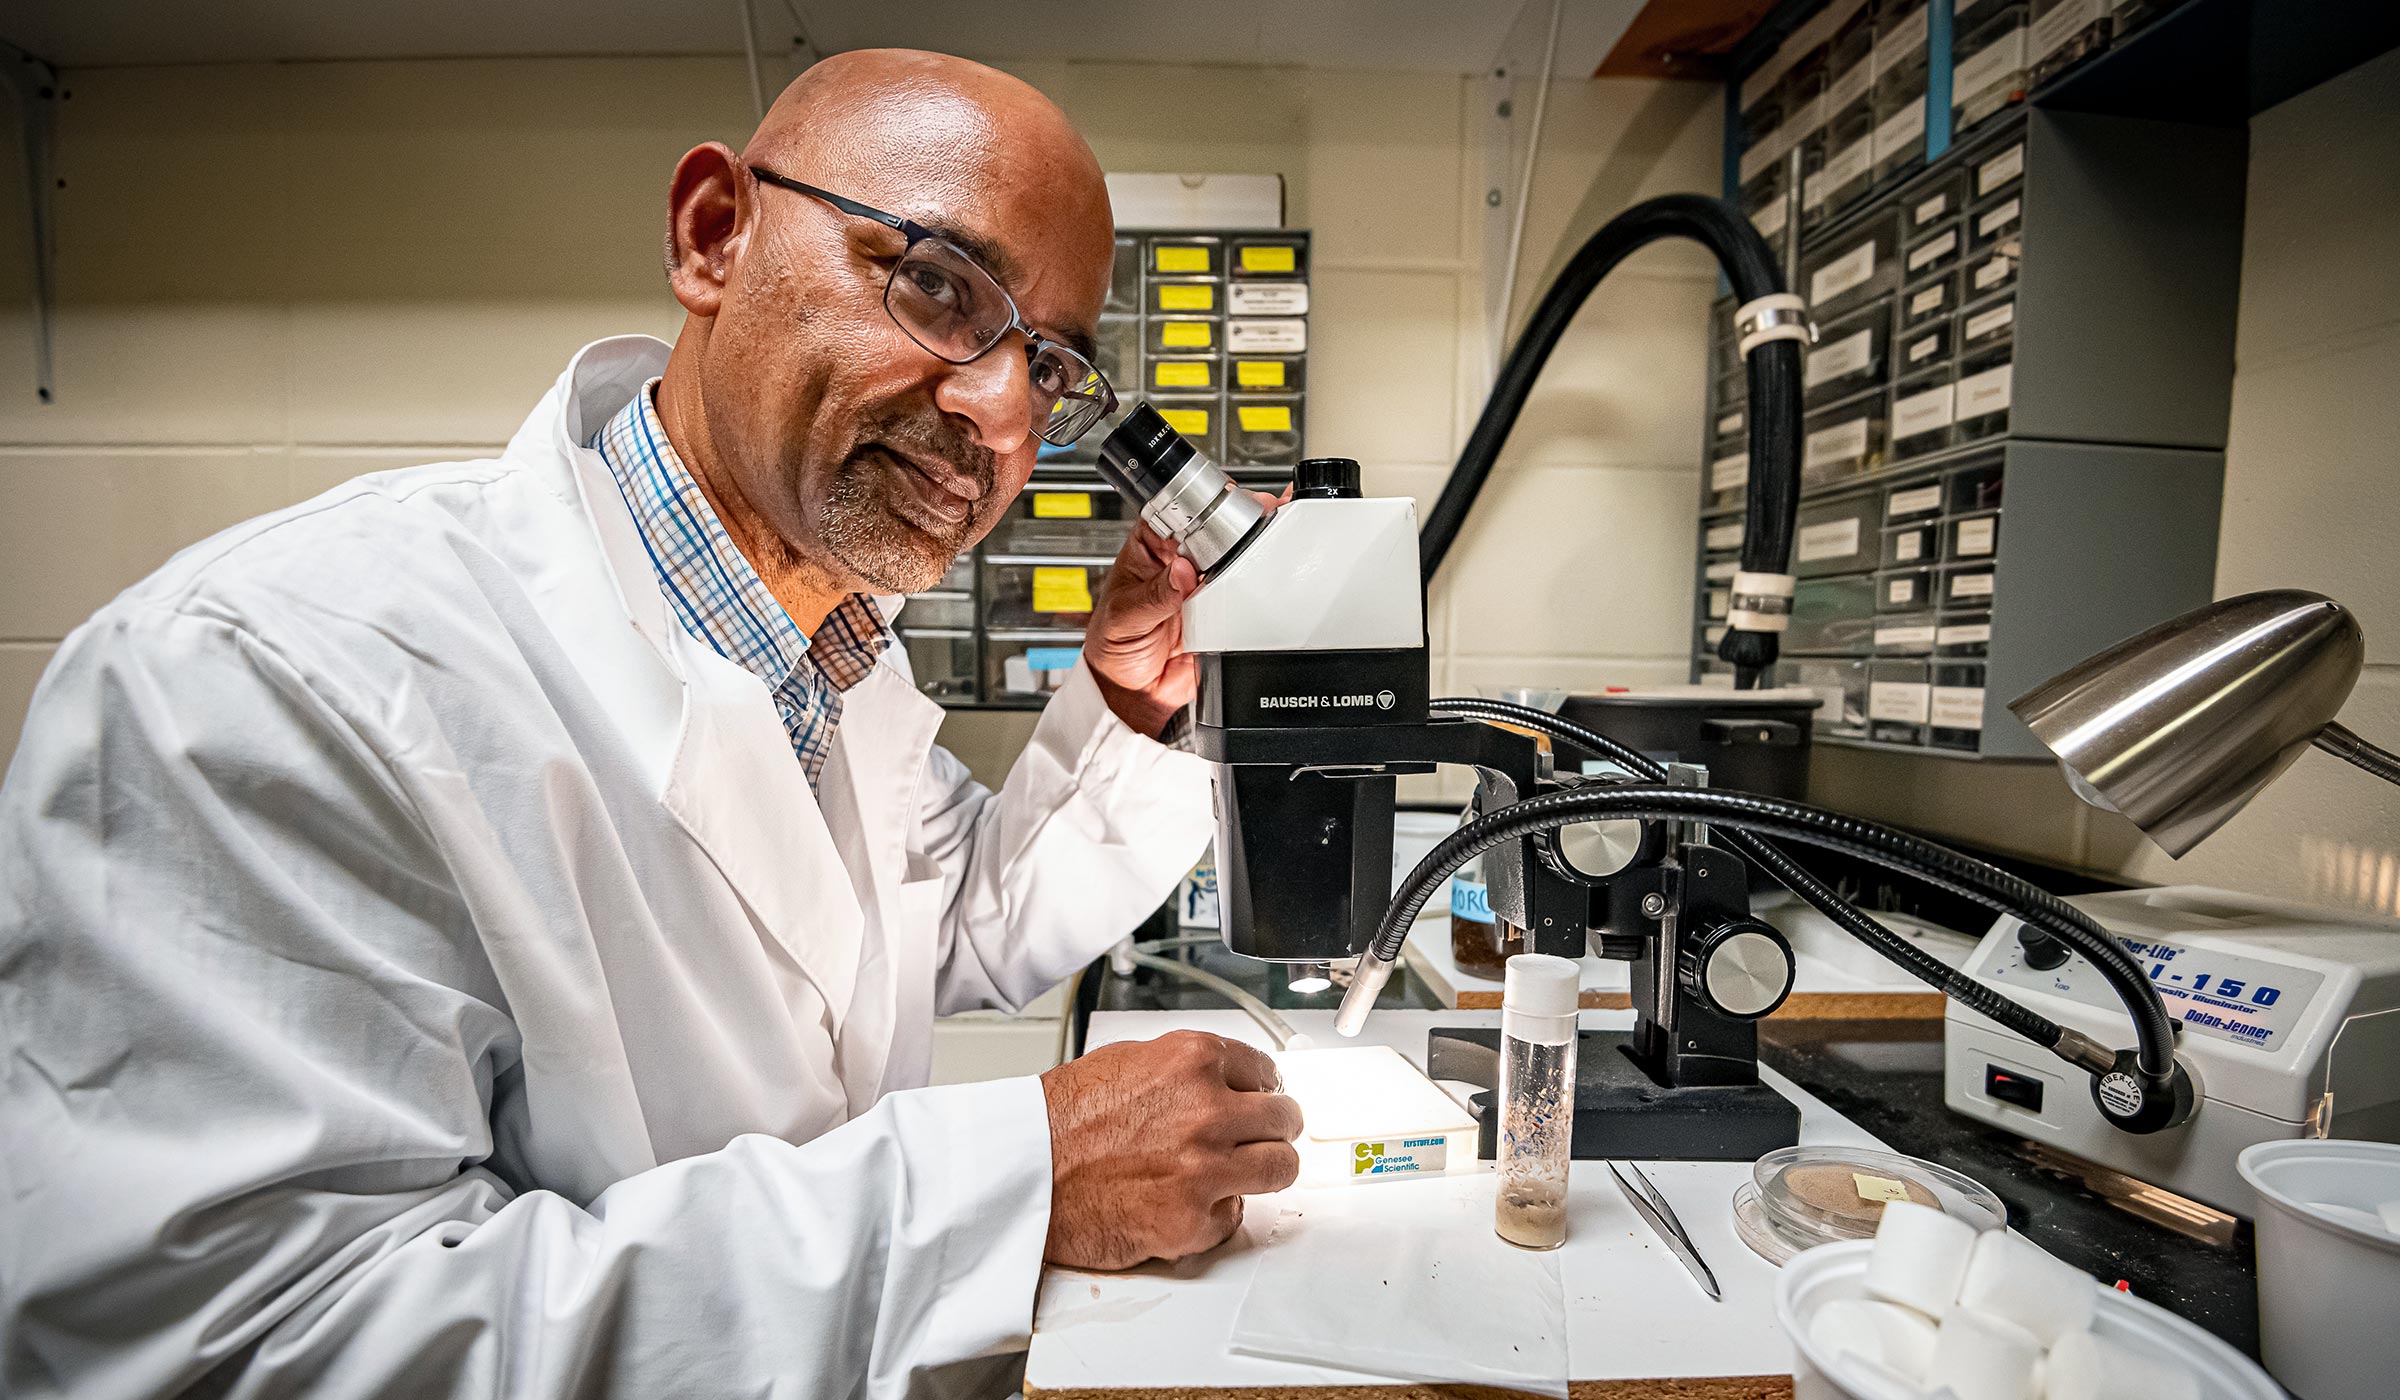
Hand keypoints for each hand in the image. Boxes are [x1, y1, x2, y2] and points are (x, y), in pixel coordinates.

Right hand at [1039, 1030, 1302, 1270]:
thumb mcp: (1127, 1061)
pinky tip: (1189, 1203)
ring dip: (1264, 1170)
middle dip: (1272, 1128)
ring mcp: (1204, 1168)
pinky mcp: (1191, 1222)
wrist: (1023, 1173)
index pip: (1266, 1069)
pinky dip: (1216, 1214)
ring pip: (1280, 1168)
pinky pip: (1234, 1217)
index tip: (1260, 1098)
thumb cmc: (1061, 1119)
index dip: (1261, 1088)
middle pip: (1284, 1118)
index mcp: (1192, 1060)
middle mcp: (1207, 1110)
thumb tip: (1222, 1081)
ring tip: (1242, 1172)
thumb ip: (1184, 1069)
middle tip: (1260, 1137)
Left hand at [1084, 488, 1287, 737]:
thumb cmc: (1113, 646)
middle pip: (1217, 528)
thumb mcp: (1125, 617)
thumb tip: (1181, 571)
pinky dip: (1260, 585)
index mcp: (1150, 546)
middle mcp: (1181, 560)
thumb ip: (1154, 595)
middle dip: (1240, 524)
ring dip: (1253, 551)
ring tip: (1270, 545)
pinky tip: (1268, 578)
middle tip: (1259, 524)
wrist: (1133, 692)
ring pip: (1236, 556)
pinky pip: (1246, 593)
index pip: (1179, 513)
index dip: (1202, 506)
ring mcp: (1206, 583)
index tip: (1223, 509)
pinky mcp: (1224, 608)